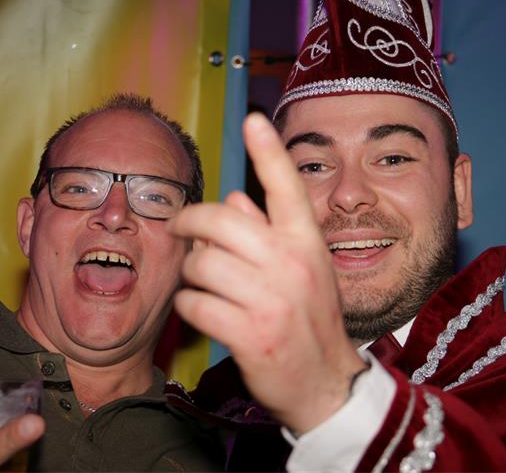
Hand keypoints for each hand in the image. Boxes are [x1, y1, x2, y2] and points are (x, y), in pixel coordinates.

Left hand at [169, 113, 365, 433]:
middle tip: (179, 228)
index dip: (269, 151)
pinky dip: (189, 305)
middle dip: (189, 222)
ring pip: (201, 262)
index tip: (254, 120)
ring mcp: (272, 300)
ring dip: (190, 271)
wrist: (325, 384)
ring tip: (200, 281)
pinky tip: (201, 310)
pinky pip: (195, 302)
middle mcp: (292, 264)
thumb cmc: (309, 321)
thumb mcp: (300, 271)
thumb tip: (236, 197)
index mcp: (306, 243)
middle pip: (221, 219)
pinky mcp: (250, 334)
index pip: (287, 187)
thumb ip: (268, 231)